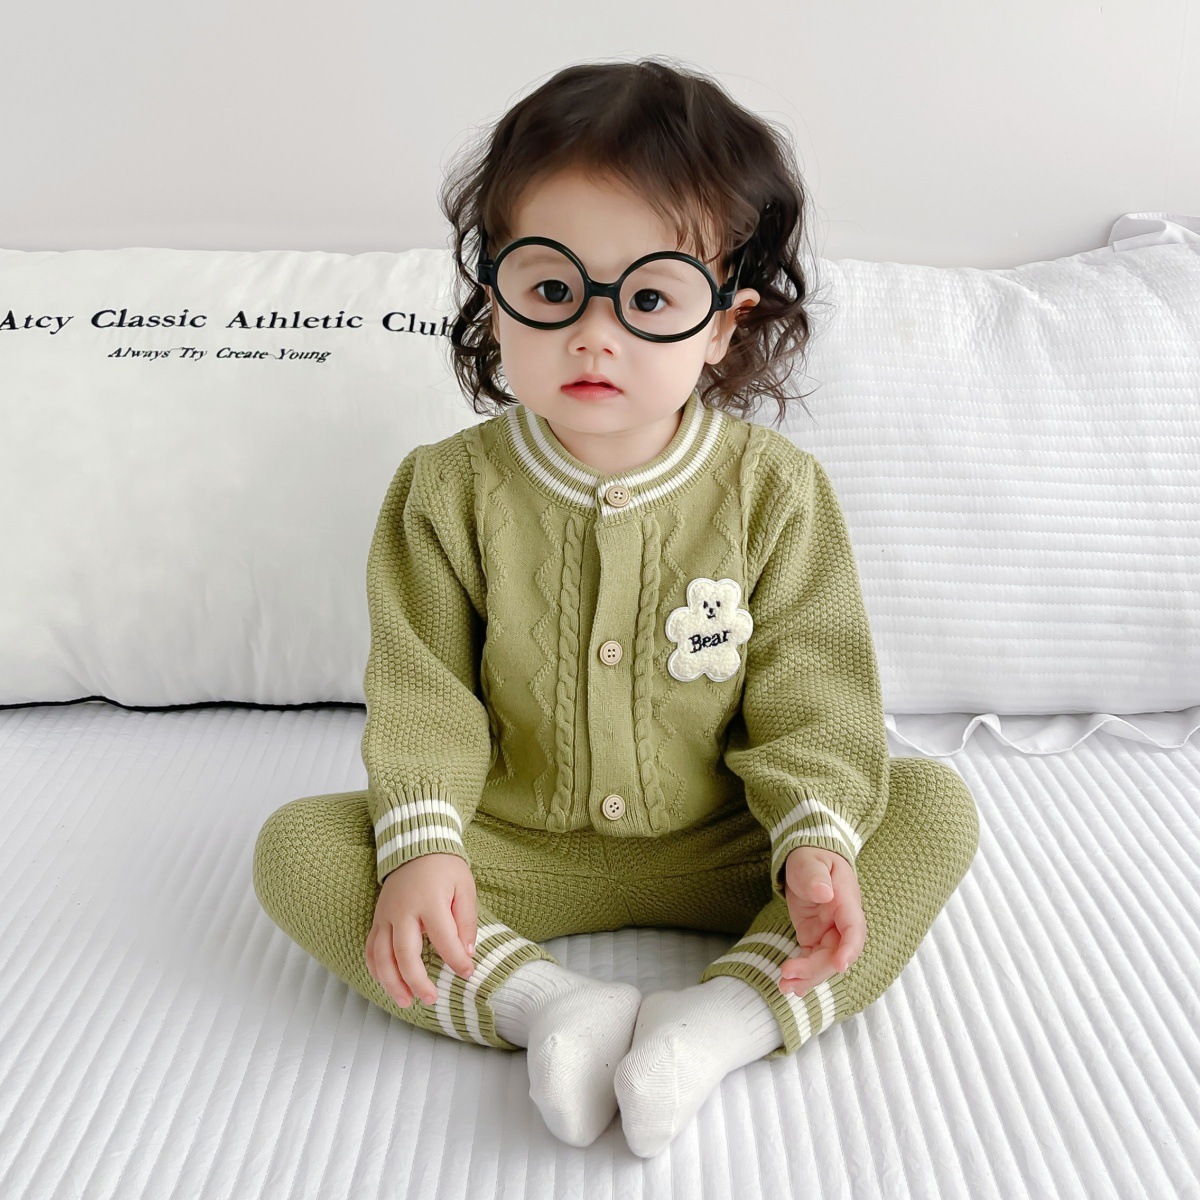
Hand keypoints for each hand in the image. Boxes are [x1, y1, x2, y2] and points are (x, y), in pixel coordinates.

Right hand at [365, 852, 477, 1008]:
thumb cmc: (444, 868)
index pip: (443, 938)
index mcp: (429, 901)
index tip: (467, 973)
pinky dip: (376, 970)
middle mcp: (403, 910)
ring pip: (381, 956)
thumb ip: (467, 920)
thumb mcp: (465, 887)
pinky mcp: (377, 919)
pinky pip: (371, 949)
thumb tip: (467, 954)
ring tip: (406, 1002)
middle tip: (431, 999)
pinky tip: (388, 984)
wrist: (415, 845)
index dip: (455, 960)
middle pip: (404, 953)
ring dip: (392, 983)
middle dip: (417, 980)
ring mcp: (385, 915)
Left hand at [778, 846, 865, 996]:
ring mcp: (828, 932)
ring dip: (807, 977)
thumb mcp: (810, 861)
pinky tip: (790, 987)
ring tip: (784, 987)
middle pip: (836, 953)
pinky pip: (812, 959)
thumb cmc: (811, 858)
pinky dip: (802, 974)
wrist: (807, 860)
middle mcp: (840, 923)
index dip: (850, 949)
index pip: (854, 930)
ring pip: (823, 962)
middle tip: (788, 977)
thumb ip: (815, 876)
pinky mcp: (814, 937)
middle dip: (815, 969)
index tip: (840, 965)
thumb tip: (823, 892)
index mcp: (846, 903)